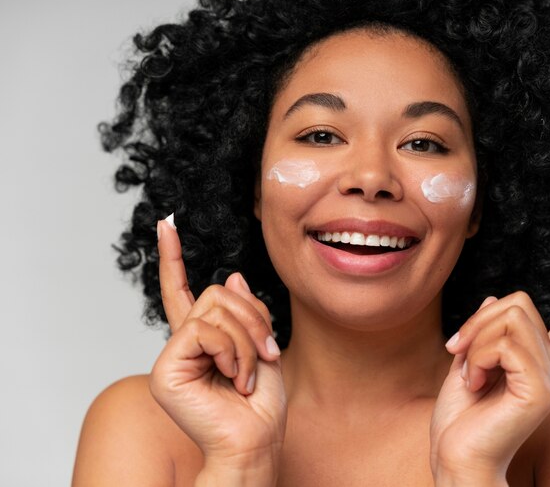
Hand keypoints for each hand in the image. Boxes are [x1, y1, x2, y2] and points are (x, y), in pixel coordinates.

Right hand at [149, 215, 286, 477]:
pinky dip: (231, 351)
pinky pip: (204, 331)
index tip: (167, 225)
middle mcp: (183, 344)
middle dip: (252, 318)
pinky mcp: (166, 370)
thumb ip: (246, 313)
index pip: (184, 291)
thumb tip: (231, 276)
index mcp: (203, 339)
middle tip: (266, 354)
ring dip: (247, 340)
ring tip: (248, 374)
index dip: (174, 258)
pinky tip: (234, 377)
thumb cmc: (261, 404)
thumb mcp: (263, 346)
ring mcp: (172, 356)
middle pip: (216, 293)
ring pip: (214, 310)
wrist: (255, 440)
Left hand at [430, 250, 549, 484]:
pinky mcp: (541, 389)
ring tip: (469, 374)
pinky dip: (477, 356)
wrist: (456, 458)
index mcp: (538, 362)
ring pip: (510, 317)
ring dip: (475, 340)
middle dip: (478, 320)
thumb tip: (497, 296)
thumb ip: (485, 332)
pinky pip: (505, 343)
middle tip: (458, 352)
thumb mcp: (467, 361)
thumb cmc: (460, 419)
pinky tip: (474, 383)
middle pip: (519, 303)